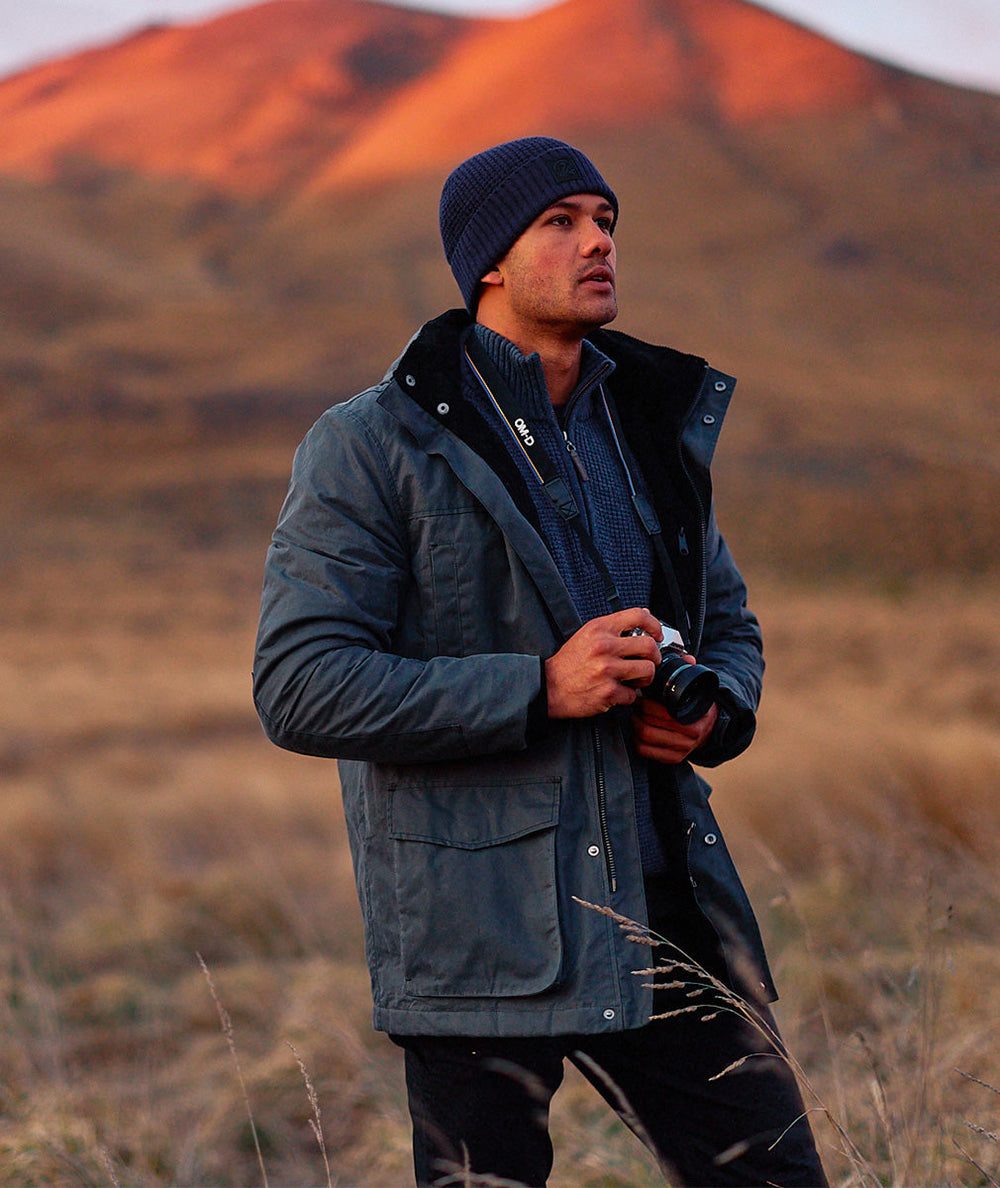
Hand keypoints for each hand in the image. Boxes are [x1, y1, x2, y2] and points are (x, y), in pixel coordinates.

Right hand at [545, 608, 662, 718]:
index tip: (657, 634)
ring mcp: (607, 669)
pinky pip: (633, 695)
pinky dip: (628, 696)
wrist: (548, 686)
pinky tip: (617, 693)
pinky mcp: (608, 691)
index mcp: (599, 628)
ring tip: (633, 680)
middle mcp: (604, 646)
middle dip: (654, 657)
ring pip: (647, 671)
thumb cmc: (568, 663)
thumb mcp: (587, 635)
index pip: (638, 615)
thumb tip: (643, 616)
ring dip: (644, 678)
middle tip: (648, 662)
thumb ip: (614, 627)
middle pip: (649, 646)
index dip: (654, 624)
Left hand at [632, 669, 718, 763]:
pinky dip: (637, 740)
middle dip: (638, 713)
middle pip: (649, 726)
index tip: (641, 696)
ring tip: (636, 715)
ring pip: (645, 738)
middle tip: (636, 704)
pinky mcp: (673, 758)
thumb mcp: (698, 690)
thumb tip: (688, 659)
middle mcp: (689, 737)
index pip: (662, 713)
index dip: (646, 703)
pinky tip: (639, 730)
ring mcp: (681, 750)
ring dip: (635, 725)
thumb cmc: (699, 707)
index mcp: (695, 719)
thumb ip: (692, 672)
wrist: (711, 729)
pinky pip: (646, 751)